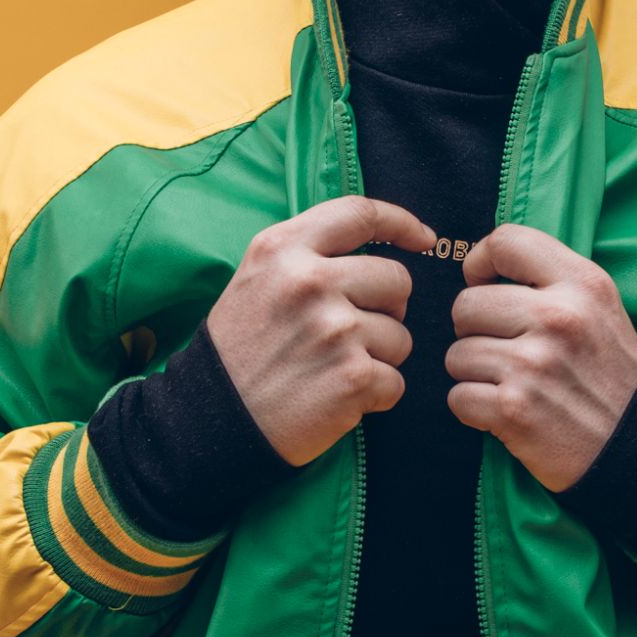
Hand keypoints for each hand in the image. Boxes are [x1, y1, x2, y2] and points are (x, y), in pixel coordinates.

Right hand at [206, 195, 435, 466]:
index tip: (424, 239)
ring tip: (332, 370)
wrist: (213, 422)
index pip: (360, 214)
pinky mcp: (353, 377)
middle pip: (396, 279)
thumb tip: (381, 248)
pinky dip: (374, 396)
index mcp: (283, 249)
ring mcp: (335, 329)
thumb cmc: (239, 352)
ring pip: (401, 336)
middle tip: (349, 335)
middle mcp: (310, 281)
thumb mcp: (256, 281)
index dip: (402, 223)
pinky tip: (336, 398)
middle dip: (386, 309)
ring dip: (378, 358)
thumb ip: (307, 255)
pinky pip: (395, 382)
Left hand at [445, 223, 636, 489]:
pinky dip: (474, 409)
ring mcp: (534, 364)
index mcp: (583, 284)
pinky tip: (506, 411)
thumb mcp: (600, 310)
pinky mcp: (513, 409)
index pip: (507, 241)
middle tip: (506, 350)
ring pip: (456, 353)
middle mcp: (559, 318)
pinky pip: (457, 396)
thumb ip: (551, 281)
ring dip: (474, 374)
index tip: (486, 285)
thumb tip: (482, 268)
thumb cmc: (610, 376)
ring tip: (511, 383)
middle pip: (466, 304)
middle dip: (475, 331)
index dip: (481, 263)